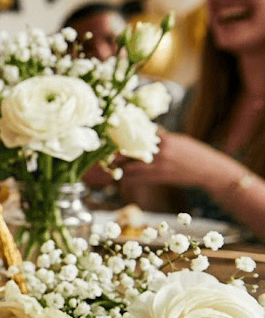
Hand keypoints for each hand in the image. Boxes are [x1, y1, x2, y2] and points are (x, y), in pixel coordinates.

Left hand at [121, 131, 238, 193]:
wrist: (209, 170)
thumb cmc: (195, 153)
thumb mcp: (179, 140)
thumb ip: (162, 139)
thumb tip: (146, 137)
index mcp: (165, 140)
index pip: (139, 138)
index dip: (125, 140)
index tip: (115, 141)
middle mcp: (160, 152)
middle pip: (131, 153)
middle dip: (118, 156)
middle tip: (109, 157)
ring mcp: (159, 166)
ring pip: (131, 168)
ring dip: (121, 169)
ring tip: (113, 169)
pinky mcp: (160, 177)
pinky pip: (138, 179)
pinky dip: (129, 179)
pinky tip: (123, 180)